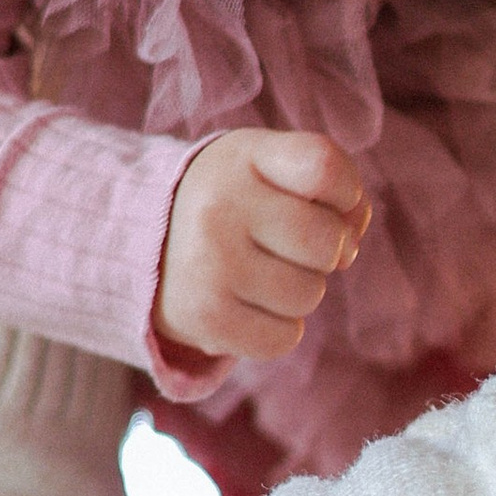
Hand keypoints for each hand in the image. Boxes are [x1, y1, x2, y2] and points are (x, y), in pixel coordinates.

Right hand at [155, 131, 367, 363]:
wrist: (145, 249)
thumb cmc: (235, 204)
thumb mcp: (272, 170)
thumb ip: (330, 189)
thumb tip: (350, 248)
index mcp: (242, 156)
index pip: (324, 167)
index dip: (346, 192)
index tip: (325, 201)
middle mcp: (219, 206)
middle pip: (327, 243)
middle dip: (324, 252)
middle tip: (286, 246)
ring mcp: (208, 264)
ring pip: (308, 295)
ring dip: (299, 292)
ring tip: (261, 275)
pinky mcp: (205, 318)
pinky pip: (284, 339)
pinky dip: (278, 330)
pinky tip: (249, 306)